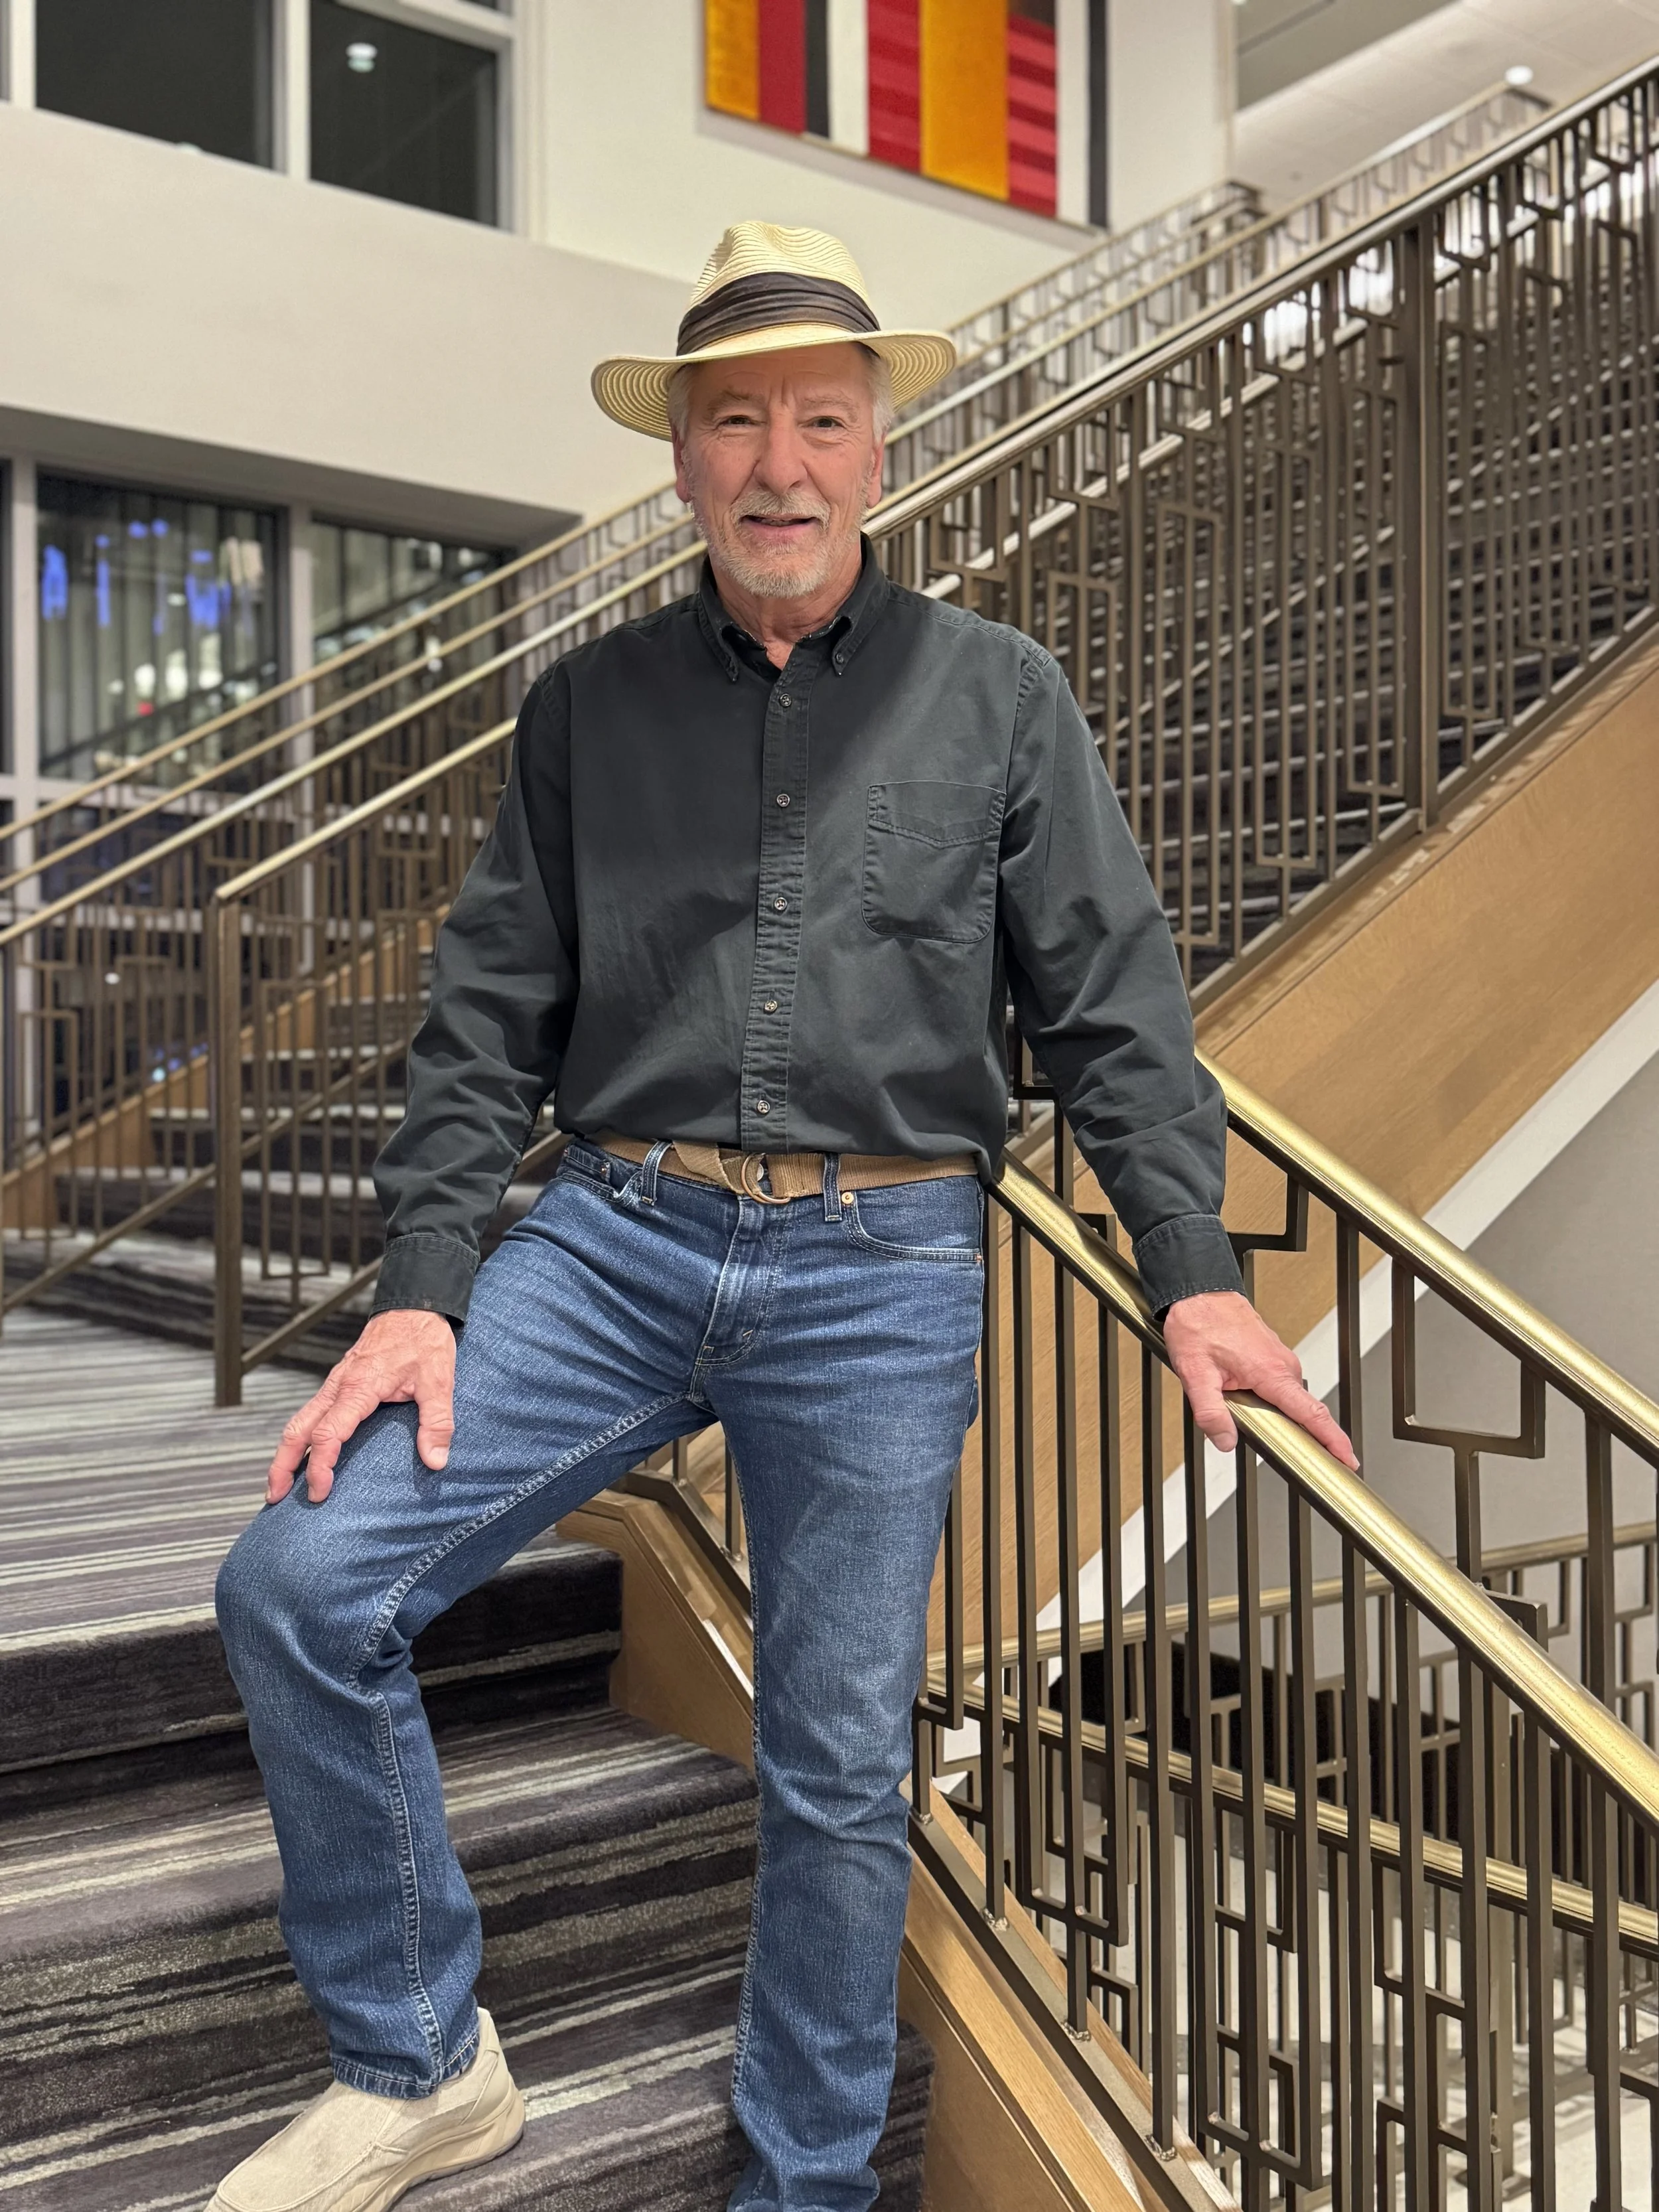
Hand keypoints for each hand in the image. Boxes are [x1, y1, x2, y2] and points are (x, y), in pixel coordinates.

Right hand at [266, 1309, 456, 1505]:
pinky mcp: (339, 1383)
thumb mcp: (439, 1380)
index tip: (319, 1491)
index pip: (329, 1433)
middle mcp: (339, 1386)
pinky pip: (311, 1412)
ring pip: (299, 1420)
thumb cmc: (423, 1340)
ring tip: (278, 1484)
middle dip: (282, 1465)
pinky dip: (300, 1437)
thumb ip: (437, 1421)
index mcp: (359, 1388)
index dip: (320, 1465)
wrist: (414, 1306)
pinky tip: (303, 1455)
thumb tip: (436, 1460)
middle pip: (298, 1429)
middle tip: (273, 1497)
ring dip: (285, 1453)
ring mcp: (335, 1383)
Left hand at [1162, 1291, 1357, 1469]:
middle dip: (1296, 1434)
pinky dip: (1270, 1399)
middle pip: (1302, 1412)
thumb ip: (1211, 1413)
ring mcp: (1281, 1359)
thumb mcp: (1195, 1374)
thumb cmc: (1199, 1325)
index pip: (1312, 1413)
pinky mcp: (1274, 1357)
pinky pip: (1279, 1386)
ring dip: (1275, 1413)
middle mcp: (1284, 1365)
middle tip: (1278, 1449)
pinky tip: (1244, 1396)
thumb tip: (1224, 1441)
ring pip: (1287, 1399)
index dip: (1333, 1440)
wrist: (1198, 1294)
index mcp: (1272, 1371)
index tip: (1348, 1459)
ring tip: (1245, 1413)